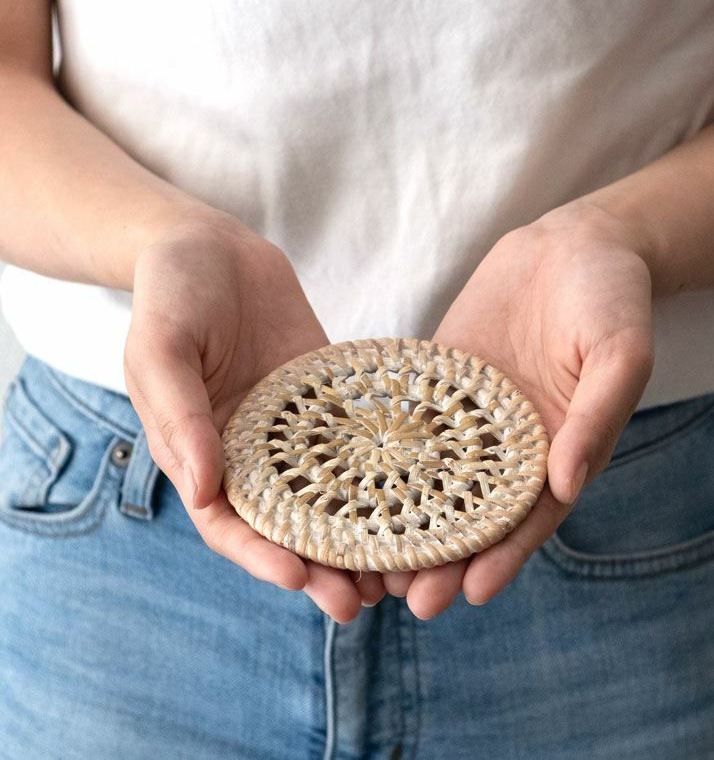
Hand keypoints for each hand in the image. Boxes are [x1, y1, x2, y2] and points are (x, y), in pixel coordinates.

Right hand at [125, 212, 384, 621]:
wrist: (211, 246)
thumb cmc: (173, 292)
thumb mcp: (162, 346)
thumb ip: (179, 414)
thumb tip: (205, 489)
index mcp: (201, 452)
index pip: (229, 522)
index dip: (259, 557)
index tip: (299, 581)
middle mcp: (249, 452)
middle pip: (285, 524)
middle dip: (319, 567)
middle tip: (361, 602)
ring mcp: (293, 430)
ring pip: (329, 495)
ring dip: (358, 537)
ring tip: (398, 571)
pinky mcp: (327, 402)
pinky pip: (356, 442)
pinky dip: (381, 475)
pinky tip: (417, 495)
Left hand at [383, 201, 654, 617]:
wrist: (573, 245)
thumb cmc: (611, 298)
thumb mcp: (620, 353)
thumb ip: (597, 416)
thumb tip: (566, 483)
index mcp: (559, 448)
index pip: (529, 517)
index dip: (503, 558)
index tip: (472, 595)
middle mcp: (509, 443)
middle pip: (472, 511)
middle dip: (443, 557)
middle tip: (406, 598)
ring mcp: (469, 415)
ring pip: (432, 476)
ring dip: (404, 519)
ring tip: (369, 559)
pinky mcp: (439, 381)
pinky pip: (409, 420)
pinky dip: (384, 451)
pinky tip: (350, 476)